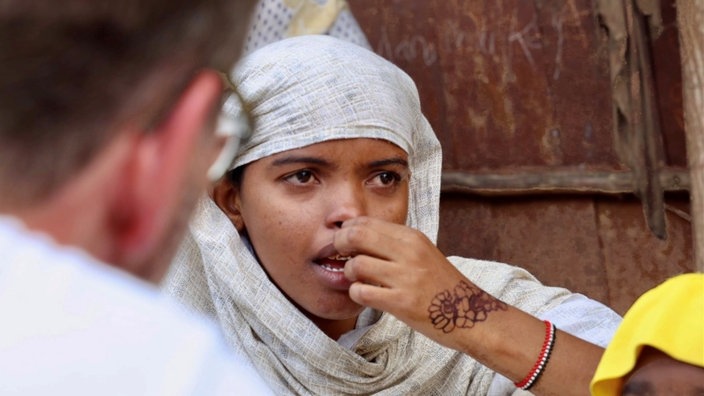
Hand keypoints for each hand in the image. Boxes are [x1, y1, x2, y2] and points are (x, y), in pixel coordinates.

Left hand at [333, 216, 504, 349]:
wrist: (471, 314)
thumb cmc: (441, 285)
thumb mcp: (422, 253)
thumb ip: (394, 243)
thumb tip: (356, 234)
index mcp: (413, 237)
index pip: (366, 222)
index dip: (347, 230)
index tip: (346, 243)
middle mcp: (409, 252)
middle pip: (356, 235)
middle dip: (340, 245)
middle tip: (342, 257)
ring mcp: (406, 278)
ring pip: (356, 265)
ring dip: (349, 274)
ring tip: (358, 280)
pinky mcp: (403, 303)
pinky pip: (362, 292)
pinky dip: (356, 294)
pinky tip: (365, 295)